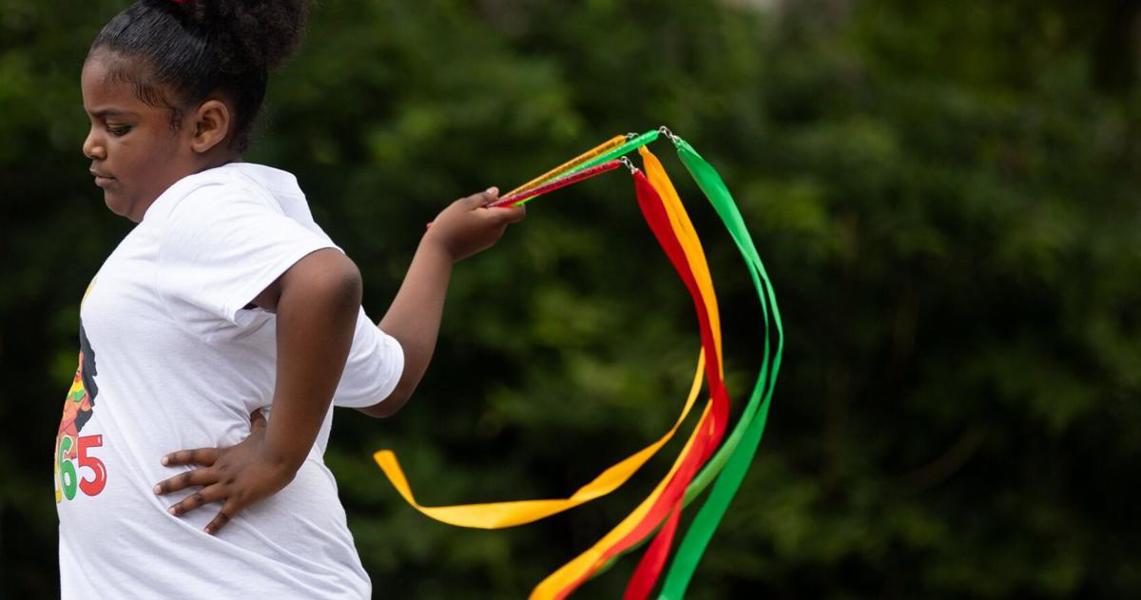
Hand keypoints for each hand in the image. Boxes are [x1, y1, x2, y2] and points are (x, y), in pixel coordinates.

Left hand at [153, 409, 296, 534]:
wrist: (281, 454)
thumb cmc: (271, 443)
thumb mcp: (260, 431)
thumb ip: (256, 422)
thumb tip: (258, 410)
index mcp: (224, 455)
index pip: (195, 455)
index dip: (178, 458)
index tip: (162, 461)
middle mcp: (221, 471)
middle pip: (191, 478)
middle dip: (172, 484)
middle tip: (155, 490)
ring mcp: (229, 485)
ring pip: (201, 497)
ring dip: (185, 505)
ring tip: (171, 512)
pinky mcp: (240, 498)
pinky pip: (225, 514)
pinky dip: (216, 524)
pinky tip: (206, 532)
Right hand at [425, 187, 525, 261]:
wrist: (439, 250)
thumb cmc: (450, 224)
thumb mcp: (465, 204)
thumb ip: (484, 197)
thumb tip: (496, 192)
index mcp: (496, 220)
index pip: (519, 211)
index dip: (516, 201)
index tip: (502, 197)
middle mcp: (497, 231)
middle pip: (505, 214)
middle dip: (493, 206)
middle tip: (472, 206)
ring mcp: (491, 240)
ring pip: (494, 221)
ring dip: (484, 215)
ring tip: (464, 217)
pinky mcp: (484, 245)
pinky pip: (487, 229)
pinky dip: (479, 224)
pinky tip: (462, 225)